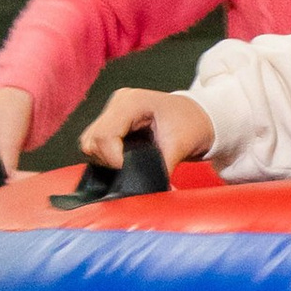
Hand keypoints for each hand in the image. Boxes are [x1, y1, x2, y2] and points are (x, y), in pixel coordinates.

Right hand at [81, 85, 213, 172]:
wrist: (200, 118)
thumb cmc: (193, 125)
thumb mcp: (180, 145)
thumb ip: (160, 167)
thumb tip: (147, 188)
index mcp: (132, 102)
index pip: (104, 135)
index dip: (113, 159)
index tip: (131, 172)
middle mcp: (118, 102)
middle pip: (92, 139)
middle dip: (108, 162)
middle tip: (131, 170)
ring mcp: (113, 111)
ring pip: (90, 143)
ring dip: (106, 160)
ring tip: (130, 165)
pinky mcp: (112, 122)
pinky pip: (97, 144)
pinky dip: (107, 157)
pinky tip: (126, 160)